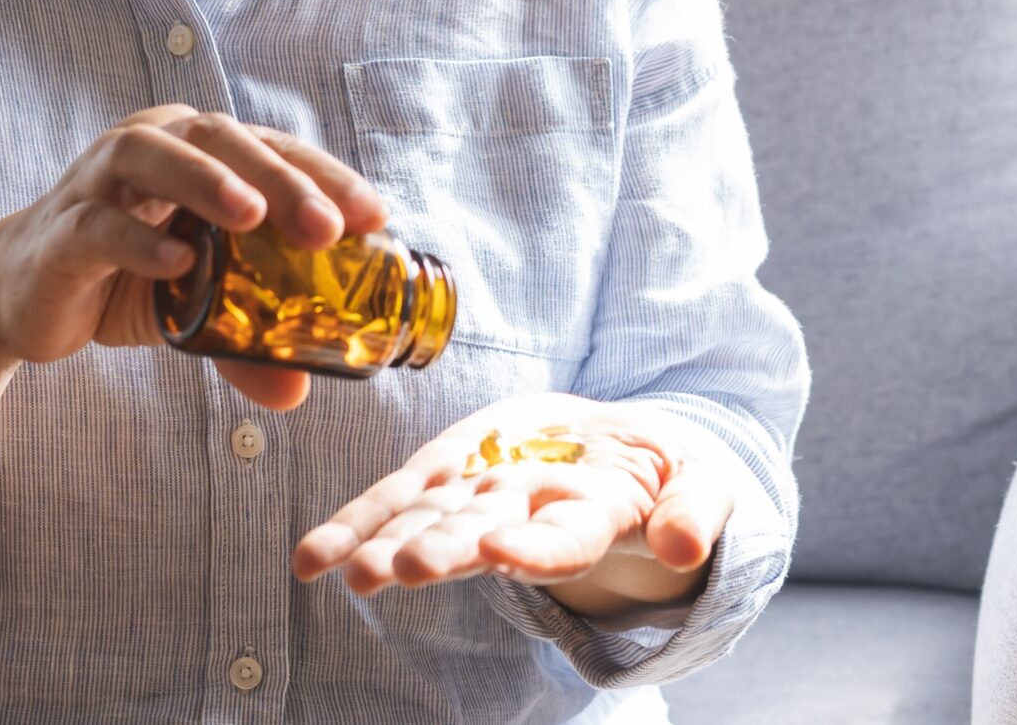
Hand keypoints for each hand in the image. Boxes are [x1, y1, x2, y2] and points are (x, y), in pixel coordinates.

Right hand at [0, 105, 386, 409]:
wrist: (15, 297)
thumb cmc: (118, 278)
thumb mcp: (191, 311)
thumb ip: (243, 343)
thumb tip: (297, 392)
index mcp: (197, 150)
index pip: (273, 151)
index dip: (326, 176)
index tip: (375, 217)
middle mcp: (151, 147)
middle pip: (222, 141)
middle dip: (280, 180)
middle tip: (328, 226)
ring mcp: (98, 183)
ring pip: (155, 160)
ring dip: (208, 184)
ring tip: (254, 217)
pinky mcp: (62, 231)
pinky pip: (101, 226)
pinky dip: (140, 242)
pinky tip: (178, 263)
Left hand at [292, 393, 730, 613]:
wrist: (623, 447)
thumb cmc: (671, 476)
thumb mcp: (704, 486)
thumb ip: (697, 512)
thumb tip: (684, 546)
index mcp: (594, 519)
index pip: (564, 542)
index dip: (535, 550)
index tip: (505, 552)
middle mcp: (526, 518)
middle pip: (481, 539)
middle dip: (441, 552)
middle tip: (400, 569)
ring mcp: (482, 495)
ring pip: (428, 521)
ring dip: (382, 544)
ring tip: (339, 566)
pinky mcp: (451, 468)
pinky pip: (397, 497)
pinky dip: (356, 523)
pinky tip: (311, 555)